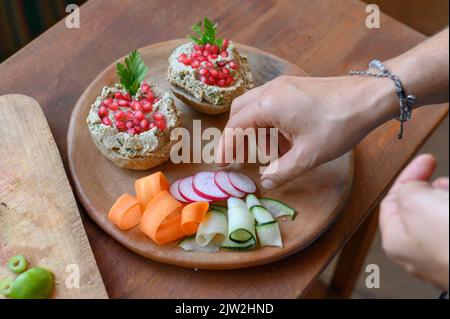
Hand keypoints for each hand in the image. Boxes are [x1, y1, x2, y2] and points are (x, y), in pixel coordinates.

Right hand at [217, 75, 395, 188]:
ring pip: (254, 106)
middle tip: (241, 158)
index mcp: (268, 105)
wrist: (369, 97)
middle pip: (240, 113)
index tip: (221, 164)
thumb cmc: (338, 125)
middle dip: (237, 136)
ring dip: (254, 129)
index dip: (226, 147)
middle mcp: (270, 90)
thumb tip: (265, 183)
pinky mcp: (294, 85)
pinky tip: (282, 138)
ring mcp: (282, 85)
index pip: (235, 127)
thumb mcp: (307, 156)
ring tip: (265, 152)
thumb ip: (281, 171)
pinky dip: (267, 121)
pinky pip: (270, 103)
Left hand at [380, 154, 448, 290]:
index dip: (408, 176)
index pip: (392, 201)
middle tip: (445, 182)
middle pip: (421, 208)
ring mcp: (444, 256)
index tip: (427, 160)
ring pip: (443, 216)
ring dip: (448, 198)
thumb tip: (414, 187)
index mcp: (396, 241)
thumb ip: (406, 189)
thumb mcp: (414, 201)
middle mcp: (419, 253)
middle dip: (435, 188)